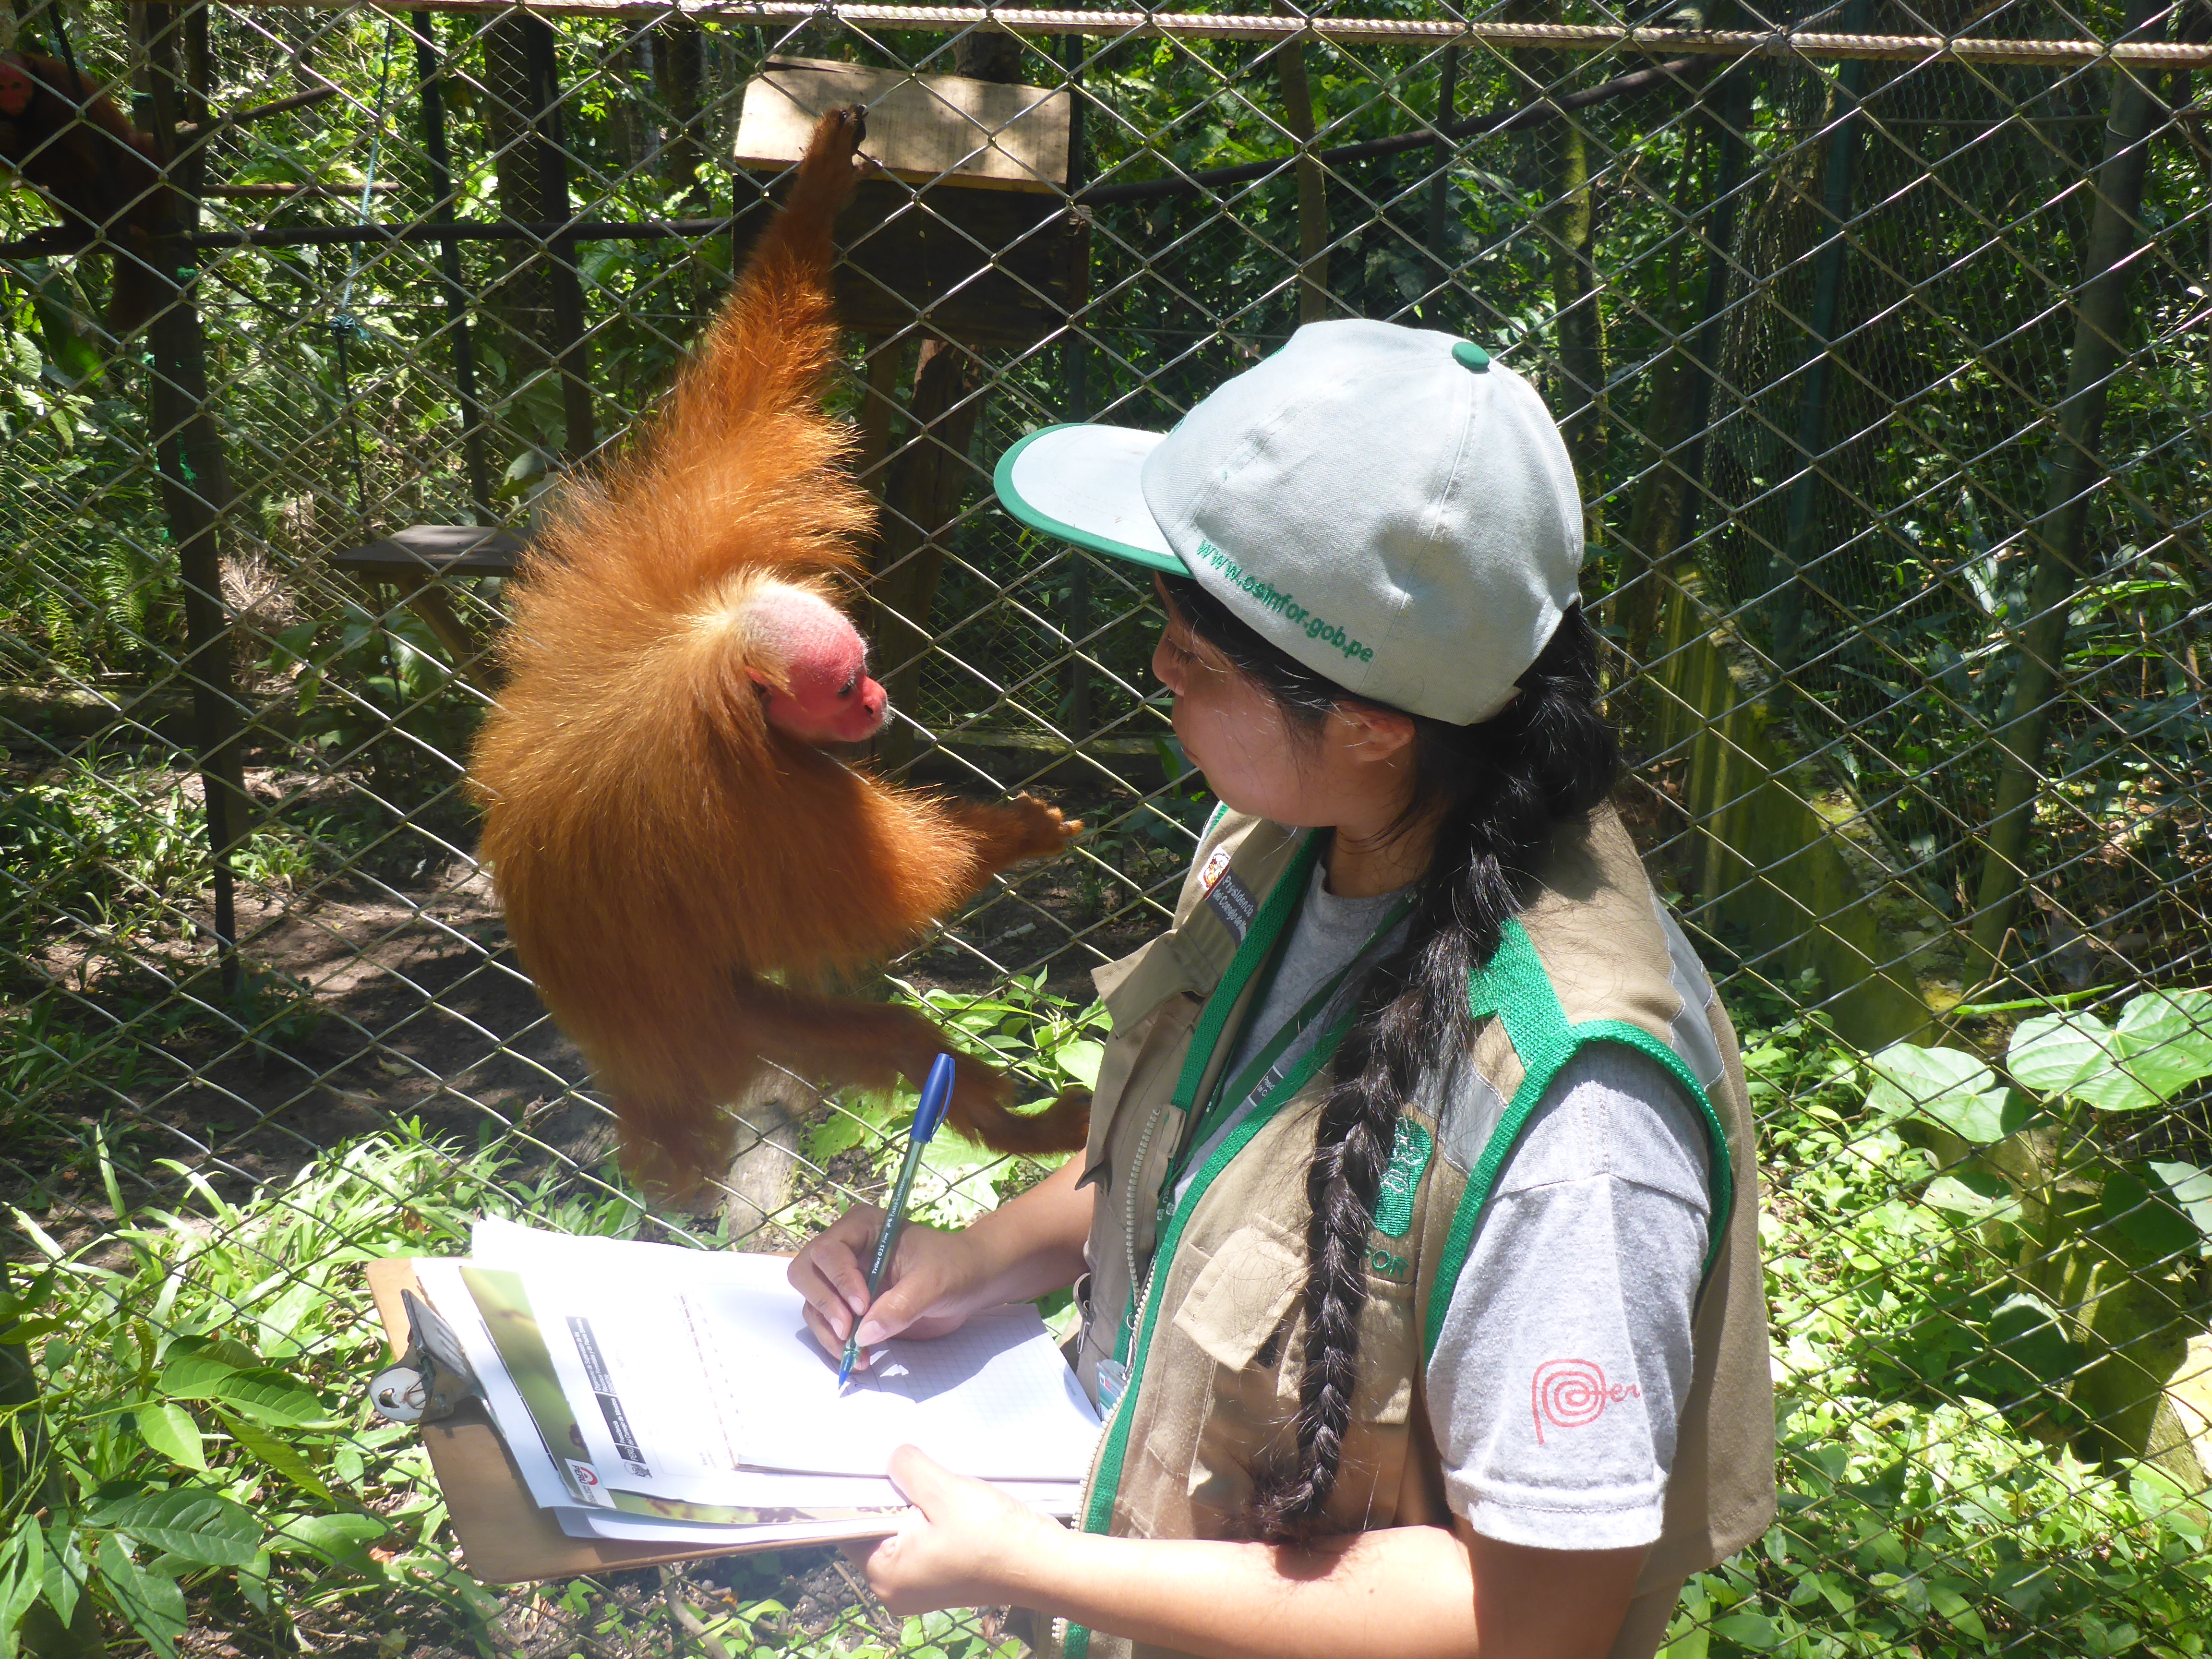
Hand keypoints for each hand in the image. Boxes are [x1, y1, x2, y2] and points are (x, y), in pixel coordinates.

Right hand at [787, 1205, 990, 1369]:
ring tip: (857, 1356)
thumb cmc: (954, 1267)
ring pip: (813, 1304)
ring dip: (829, 1332)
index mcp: (863, 1228)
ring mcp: (844, 1279)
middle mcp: (846, 1250)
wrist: (969, 1282)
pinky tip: (860, 1359)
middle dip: (823, 1303)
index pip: (829, 1250)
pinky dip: (837, 1344)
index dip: (839, 1279)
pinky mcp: (849, 1306)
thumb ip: (902, 1305)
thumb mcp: (934, 1282)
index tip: (863, 1306)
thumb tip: (865, 1334)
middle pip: (805, 1272)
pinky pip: (827, 1324)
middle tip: (848, 1331)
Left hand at [846, 1445, 1062, 1614]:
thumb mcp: (944, 1492)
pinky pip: (922, 1539)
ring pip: (901, 1530)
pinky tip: (947, 1498)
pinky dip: (930, 1517)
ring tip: (933, 1481)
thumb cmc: (993, 1536)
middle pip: (877, 1527)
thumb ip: (908, 1469)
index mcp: (885, 1575)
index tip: (871, 1461)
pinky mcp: (941, 1576)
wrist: (1042, 1564)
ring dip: (915, 1503)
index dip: (861, 1491)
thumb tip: (893, 1457)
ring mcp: (919, 1585)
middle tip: (908, 1466)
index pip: (852, 1526)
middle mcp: (895, 1588)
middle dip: (893, 1495)